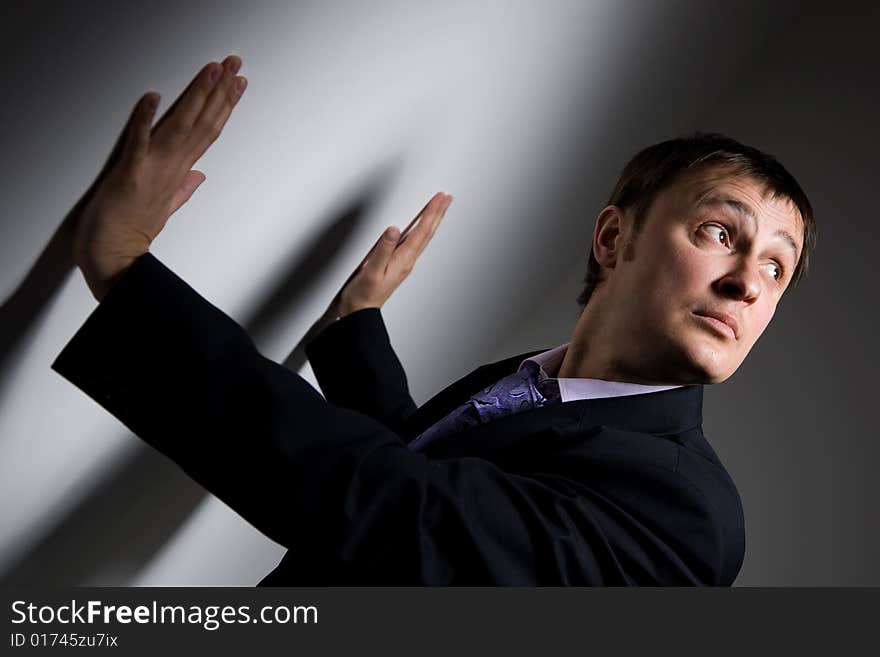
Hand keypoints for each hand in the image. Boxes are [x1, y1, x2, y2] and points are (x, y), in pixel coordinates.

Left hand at [69, 55, 247, 300]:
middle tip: (234, 65)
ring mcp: (152, 169)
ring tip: (211, 71)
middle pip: (202, 123)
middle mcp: (171, 167)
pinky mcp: (129, 174)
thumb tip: (199, 175)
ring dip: (197, 97)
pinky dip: (145, 119)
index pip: (208, 133)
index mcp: (178, 173)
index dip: (224, 106)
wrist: (113, 257)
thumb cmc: (130, 233)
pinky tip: (153, 97)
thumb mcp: (163, 208)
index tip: (237, 84)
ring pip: (181, 126)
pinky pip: (139, 142)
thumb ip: (184, 189)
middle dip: (219, 91)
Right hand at [335, 191, 452, 316]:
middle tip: (446, 198)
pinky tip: (420, 229)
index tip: (439, 199)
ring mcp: (403, 263)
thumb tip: (393, 230)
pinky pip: (415, 243)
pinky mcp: (397, 264)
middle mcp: (406, 261)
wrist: (360, 312)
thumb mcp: (372, 270)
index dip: (431, 213)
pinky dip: (421, 231)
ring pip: (422, 237)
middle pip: (427, 232)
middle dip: (437, 213)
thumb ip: (383, 249)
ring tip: (439, 209)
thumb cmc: (364, 294)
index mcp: (403, 259)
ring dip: (432, 221)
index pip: (421, 231)